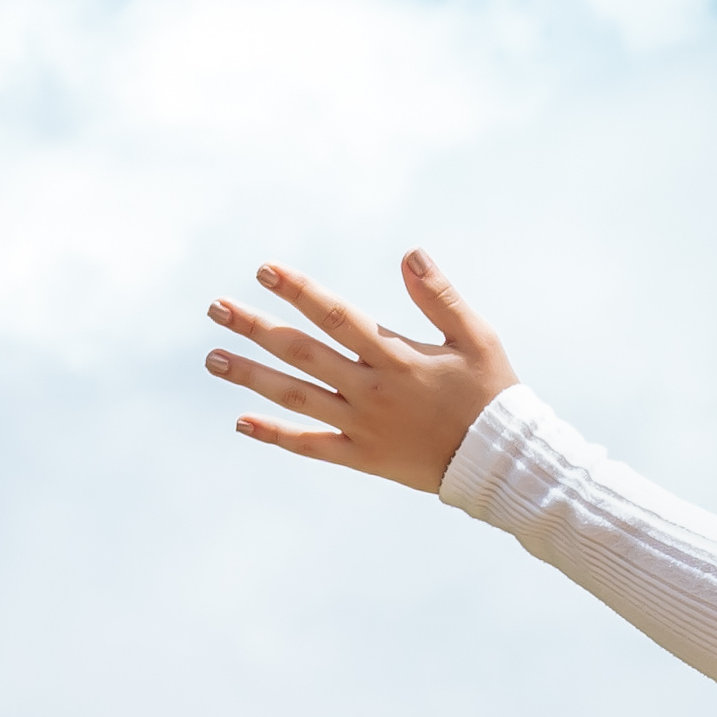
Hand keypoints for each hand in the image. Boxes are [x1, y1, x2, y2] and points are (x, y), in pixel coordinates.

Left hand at [206, 250, 518, 492]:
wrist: (502, 462)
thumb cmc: (492, 394)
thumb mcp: (477, 338)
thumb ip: (440, 297)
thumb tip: (410, 253)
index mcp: (396, 357)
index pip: (336, 316)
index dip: (298, 291)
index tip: (264, 271)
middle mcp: (371, 390)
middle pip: (301, 353)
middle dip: (255, 328)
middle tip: (215, 308)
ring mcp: (363, 426)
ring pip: (295, 397)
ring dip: (251, 376)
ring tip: (213, 358)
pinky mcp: (364, 458)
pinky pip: (311, 447)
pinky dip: (276, 435)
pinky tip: (241, 422)